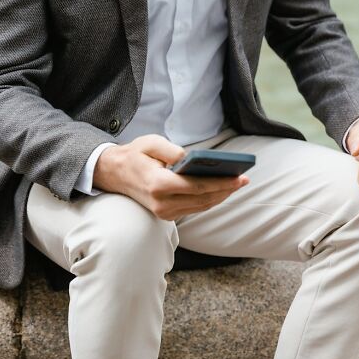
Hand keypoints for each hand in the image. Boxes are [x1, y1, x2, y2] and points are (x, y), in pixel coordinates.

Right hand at [93, 134, 248, 219]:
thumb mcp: (150, 143)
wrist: (113, 174)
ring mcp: (163, 212)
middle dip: (226, 189)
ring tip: (237, 184)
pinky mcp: (166, 215)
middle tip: (244, 179)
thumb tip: (190, 158)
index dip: (221, 183)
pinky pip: (194, 208)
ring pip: (201, 206)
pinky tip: (222, 190)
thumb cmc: (135, 155)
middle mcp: (162, 203)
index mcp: (158, 184)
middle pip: (203, 199)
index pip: (197, 187)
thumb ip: (171, 150)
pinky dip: (210, 200)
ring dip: (221, 196)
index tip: (240, 177)